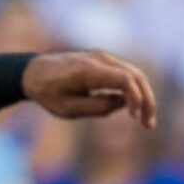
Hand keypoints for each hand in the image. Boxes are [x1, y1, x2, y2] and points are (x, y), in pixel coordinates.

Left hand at [24, 50, 158, 128]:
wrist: (35, 72)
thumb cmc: (49, 92)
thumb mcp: (68, 109)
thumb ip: (97, 107)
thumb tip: (124, 103)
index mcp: (89, 70)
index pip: (124, 79)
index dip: (135, 97)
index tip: (134, 117)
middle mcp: (101, 59)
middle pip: (136, 75)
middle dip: (147, 100)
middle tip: (149, 125)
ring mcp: (105, 58)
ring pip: (135, 74)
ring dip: (144, 96)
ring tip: (145, 120)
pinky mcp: (105, 63)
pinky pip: (127, 74)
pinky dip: (135, 91)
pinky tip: (136, 110)